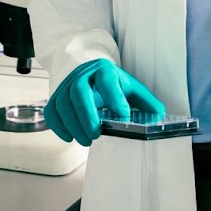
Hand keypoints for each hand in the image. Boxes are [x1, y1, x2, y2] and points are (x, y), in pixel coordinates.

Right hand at [44, 59, 164, 146]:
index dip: (114, 96)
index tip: (122, 115)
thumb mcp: (130, 87)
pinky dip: (58, 125)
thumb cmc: (111, 82)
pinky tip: (69, 137)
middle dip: (86, 114)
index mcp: (104, 70)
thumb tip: (160, 115)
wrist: (88, 69)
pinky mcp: (56, 95)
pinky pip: (51, 110)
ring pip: (62, 102)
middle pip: (78, 91)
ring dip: (72, 124)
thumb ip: (146, 101)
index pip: (107, 80)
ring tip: (86, 140)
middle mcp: (82, 75)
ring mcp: (66, 84)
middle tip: (96, 134)